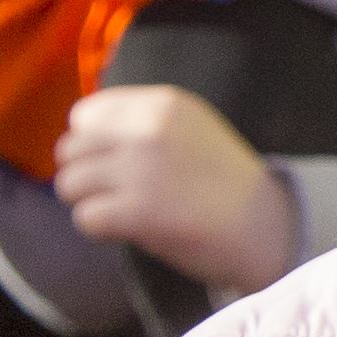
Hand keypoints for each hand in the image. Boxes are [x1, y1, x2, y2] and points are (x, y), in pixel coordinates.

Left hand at [52, 84, 298, 294]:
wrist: (267, 229)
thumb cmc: (223, 185)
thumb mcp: (191, 129)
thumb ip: (141, 124)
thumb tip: (79, 136)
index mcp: (163, 105)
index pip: (86, 115)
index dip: (93, 144)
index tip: (118, 164)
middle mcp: (148, 130)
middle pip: (70, 150)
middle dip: (87, 175)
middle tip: (119, 194)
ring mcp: (142, 170)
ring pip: (70, 184)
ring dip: (91, 202)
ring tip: (124, 212)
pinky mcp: (138, 211)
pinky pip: (85, 218)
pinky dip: (101, 230)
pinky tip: (131, 231)